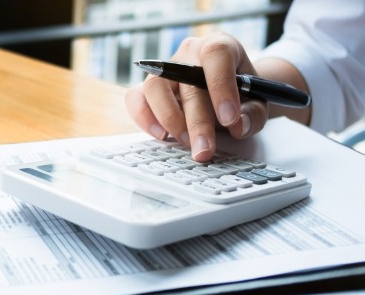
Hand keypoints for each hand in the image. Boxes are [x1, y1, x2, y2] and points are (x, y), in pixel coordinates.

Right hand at [125, 33, 267, 160]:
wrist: (227, 93)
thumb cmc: (241, 94)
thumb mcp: (257, 103)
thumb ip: (252, 114)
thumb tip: (238, 127)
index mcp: (220, 46)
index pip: (216, 55)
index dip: (221, 87)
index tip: (229, 119)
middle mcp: (188, 54)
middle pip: (186, 82)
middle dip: (197, 122)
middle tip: (205, 149)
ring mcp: (165, 71)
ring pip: (155, 87)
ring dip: (170, 119)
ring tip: (186, 142)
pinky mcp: (149, 89)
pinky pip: (135, 98)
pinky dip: (144, 118)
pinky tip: (161, 136)